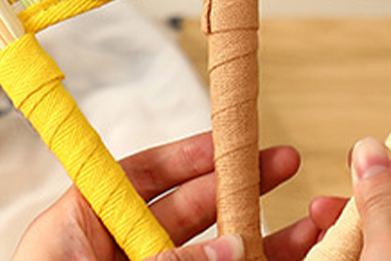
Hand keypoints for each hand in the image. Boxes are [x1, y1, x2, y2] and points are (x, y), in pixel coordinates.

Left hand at [11, 132, 342, 260]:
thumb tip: (232, 246)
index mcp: (84, 224)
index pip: (142, 174)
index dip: (189, 154)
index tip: (228, 142)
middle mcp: (118, 250)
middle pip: (189, 209)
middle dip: (238, 187)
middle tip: (281, 165)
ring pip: (212, 252)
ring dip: (259, 237)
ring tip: (306, 223)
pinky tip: (283, 258)